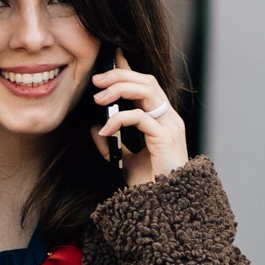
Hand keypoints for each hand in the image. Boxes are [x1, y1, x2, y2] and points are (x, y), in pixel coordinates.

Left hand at [90, 49, 189, 186]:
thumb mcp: (125, 161)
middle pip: (147, 81)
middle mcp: (168, 118)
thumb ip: (112, 144)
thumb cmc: (150, 186)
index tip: (111, 57)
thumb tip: (94, 128)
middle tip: (96, 80)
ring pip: (146, 91)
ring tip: (98, 99)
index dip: (129, 69)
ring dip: (119, 90)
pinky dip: (119, 119)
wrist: (165, 207)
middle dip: (120, 75)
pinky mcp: (165, 137)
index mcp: (162, 120)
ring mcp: (169, 126)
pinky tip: (105, 129)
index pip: (146, 85)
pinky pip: (140, 117)